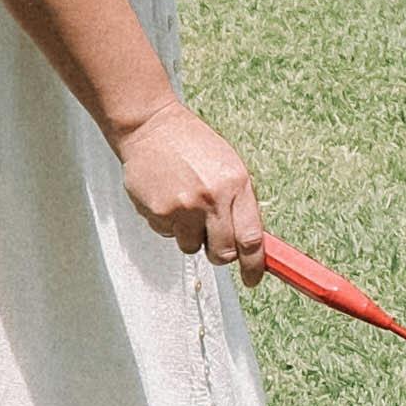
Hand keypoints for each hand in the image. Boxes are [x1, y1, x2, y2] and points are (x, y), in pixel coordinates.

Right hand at [114, 99, 265, 270]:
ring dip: (191, 235)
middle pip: (223, 253)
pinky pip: (168, 236)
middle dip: (220, 253)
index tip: (252, 278)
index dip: (254, 266)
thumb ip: (241, 204)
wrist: (151, 127)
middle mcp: (211, 198)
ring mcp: (183, 207)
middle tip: (213, 238)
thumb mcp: (229, 167)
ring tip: (185, 205)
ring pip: (192, 247)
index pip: (252, 239)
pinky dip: (169, 224)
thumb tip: (253, 244)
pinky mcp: (158, 212)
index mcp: (236, 185)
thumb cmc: (193, 147)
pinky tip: (167, 198)